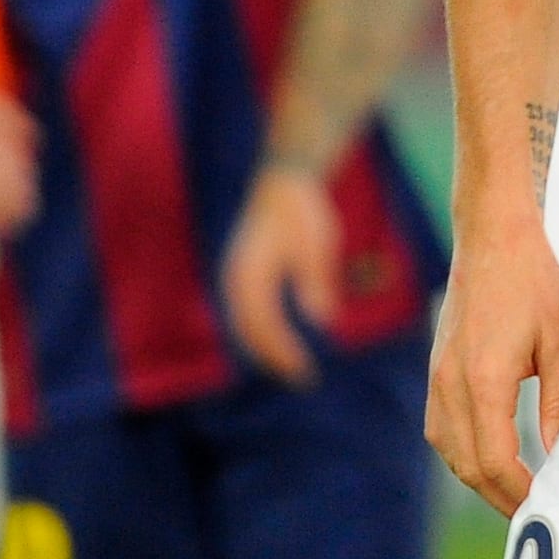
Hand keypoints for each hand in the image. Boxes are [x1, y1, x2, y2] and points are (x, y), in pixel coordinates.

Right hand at [221, 163, 341, 384]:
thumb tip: (324, 319)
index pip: (265, 325)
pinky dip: (260, 331)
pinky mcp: (240, 275)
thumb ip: (316, 281)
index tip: (304, 370)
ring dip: (265, 348)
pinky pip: (247, 313)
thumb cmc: (303, 211)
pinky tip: (279, 343)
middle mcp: (235, 280)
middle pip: (249, 331)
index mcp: (251, 273)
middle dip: (273, 356)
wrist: (282, 182)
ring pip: (244, 325)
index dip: (283, 351)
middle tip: (301, 376)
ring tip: (291, 366)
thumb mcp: (317, 245)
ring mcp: (234, 278)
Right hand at [425, 214, 558, 515]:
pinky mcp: (436, 369)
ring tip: (513, 491)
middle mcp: (450, 384)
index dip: (516, 490)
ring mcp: (437, 377)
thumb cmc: (535, 283)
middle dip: (498, 494)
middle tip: (531, 512)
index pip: (493, 459)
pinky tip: (487, 456)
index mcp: (483, 380)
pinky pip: (440, 427)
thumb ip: (558, 403)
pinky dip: (462, 451)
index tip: (542, 504)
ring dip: (477, 476)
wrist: (494, 238)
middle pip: (466, 464)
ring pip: (448, 449)